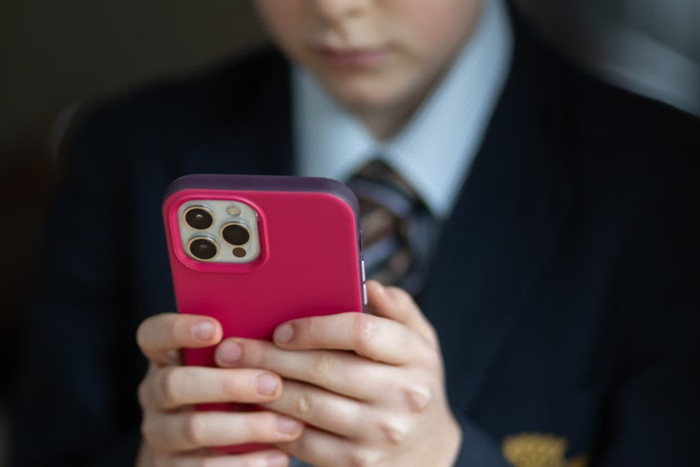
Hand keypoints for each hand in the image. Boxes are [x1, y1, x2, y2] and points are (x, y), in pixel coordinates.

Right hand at [134, 313, 302, 466]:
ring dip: (246, 427)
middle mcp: (154, 394)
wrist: (206, 448)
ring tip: (289, 426)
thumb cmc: (230, 389)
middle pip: (175, 384)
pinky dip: (245, 463)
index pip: (154, 334)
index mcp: (165, 357)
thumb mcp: (228, 366)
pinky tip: (279, 457)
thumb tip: (289, 330)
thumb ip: (243, 348)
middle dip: (227, 384)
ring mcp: (159, 434)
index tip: (215, 329)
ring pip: (193, 428)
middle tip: (273, 385)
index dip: (178, 329)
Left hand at [215, 281, 461, 466]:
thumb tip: (368, 285)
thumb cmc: (413, 381)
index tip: (280, 329)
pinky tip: (255, 411)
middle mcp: (403, 395)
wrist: (428, 448)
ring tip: (235, 377)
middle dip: (270, 357)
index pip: (360, 332)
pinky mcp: (359, 462)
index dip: (314, 328)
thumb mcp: (419, 339)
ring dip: (264, 390)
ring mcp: (381, 432)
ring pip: (308, 406)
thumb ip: (397, 308)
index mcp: (416, 355)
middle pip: (325, 369)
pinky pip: (306, 443)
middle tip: (232, 350)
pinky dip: (275, 426)